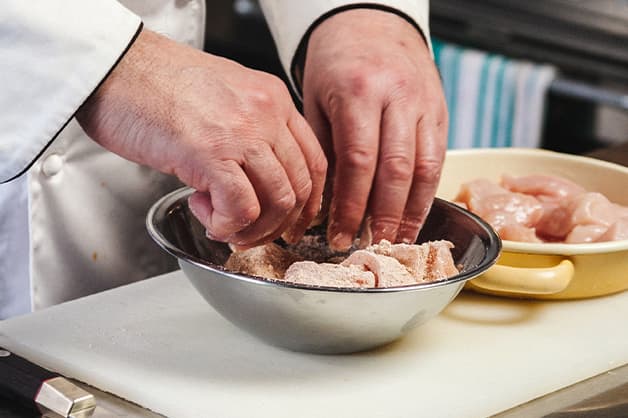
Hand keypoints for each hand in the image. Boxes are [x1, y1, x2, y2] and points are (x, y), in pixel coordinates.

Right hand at [76, 29, 326, 246]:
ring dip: (253, 229)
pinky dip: (227, 225)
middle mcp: (265, 114)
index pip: (314, 161)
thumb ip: (249, 132)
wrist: (115, 67)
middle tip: (249, 233)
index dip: (307, 203)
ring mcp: (242, 132)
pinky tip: (206, 215)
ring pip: (278, 202)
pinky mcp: (210, 153)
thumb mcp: (223, 97)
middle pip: (300, 187)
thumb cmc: (156, 83)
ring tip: (223, 224)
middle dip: (279, 224)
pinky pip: (242, 209)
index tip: (291, 222)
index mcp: (272, 100)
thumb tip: (253, 178)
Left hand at [302, 9, 447, 249]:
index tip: (341, 234)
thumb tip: (327, 203)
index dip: (351, 205)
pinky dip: (427, 191)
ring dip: (412, 211)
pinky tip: (414, 213)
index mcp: (357, 91)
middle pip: (396, 170)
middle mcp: (396, 96)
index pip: (357, 162)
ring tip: (398, 240)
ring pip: (424, 167)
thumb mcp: (315, 99)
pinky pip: (438, 157)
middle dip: (385, 216)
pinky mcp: (440, 110)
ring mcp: (423, 103)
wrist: (371, 23)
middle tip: (373, 246)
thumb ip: (324, 148)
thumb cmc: (336, 63)